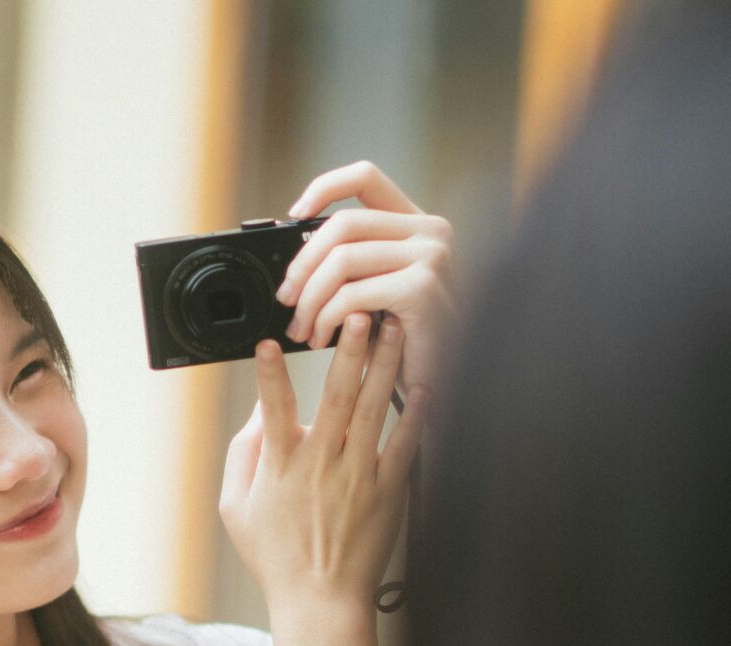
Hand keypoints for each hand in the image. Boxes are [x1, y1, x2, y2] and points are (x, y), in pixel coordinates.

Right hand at [219, 315, 423, 645]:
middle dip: (350, 348)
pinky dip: (416, 413)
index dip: (269, 372)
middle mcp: (321, 462)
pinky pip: (406, 443)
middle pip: (337, 393)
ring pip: (374, 407)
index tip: (270, 342)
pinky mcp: (388, 490)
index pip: (272, 406)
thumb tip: (256, 417)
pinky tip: (425, 384)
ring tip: (395, 328)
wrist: (321, 602)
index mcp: (281, 465)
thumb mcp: (236, 510)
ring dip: (385, 364)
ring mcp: (357, 474)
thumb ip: (242, 457)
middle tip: (360, 312)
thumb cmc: (277, 559)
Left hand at [276, 161, 456, 394]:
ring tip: (302, 330)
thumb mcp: (379, 291)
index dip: (324, 188)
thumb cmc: (410, 344)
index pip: (366, 178)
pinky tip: (322, 339)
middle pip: (343, 224)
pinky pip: (352, 295)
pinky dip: (326, 318)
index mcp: (418, 224)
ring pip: (342, 260)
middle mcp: (430, 231)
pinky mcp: (421, 288)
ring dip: (310, 299)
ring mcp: (431, 257)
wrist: (444, 383)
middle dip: (303, 264)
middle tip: (286, 299)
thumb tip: (295, 263)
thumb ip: (353, 265)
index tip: (294, 214)